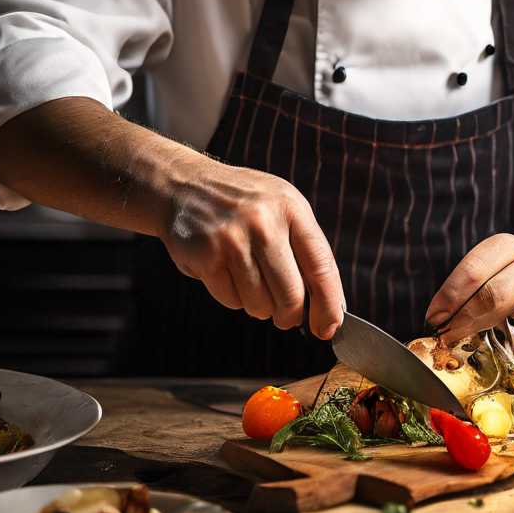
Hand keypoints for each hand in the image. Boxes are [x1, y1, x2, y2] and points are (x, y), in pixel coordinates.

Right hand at [160, 161, 344, 339]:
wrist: (182, 185)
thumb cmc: (243, 206)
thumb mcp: (282, 210)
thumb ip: (307, 251)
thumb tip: (331, 308)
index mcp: (291, 209)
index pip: (322, 268)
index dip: (329, 306)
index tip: (328, 328)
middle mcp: (263, 222)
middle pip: (291, 295)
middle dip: (291, 316)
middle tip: (286, 318)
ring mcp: (231, 238)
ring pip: (260, 304)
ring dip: (259, 307)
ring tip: (250, 283)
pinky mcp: (204, 255)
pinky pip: (231, 300)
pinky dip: (232, 298)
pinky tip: (225, 273)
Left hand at [425, 235, 513, 351]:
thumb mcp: (503, 261)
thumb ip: (474, 282)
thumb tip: (439, 317)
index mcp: (510, 247)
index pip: (472, 272)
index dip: (448, 299)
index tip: (434, 318)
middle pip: (489, 297)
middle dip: (462, 321)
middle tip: (446, 336)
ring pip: (506, 323)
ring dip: (481, 338)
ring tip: (465, 344)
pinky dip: (506, 349)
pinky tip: (497, 347)